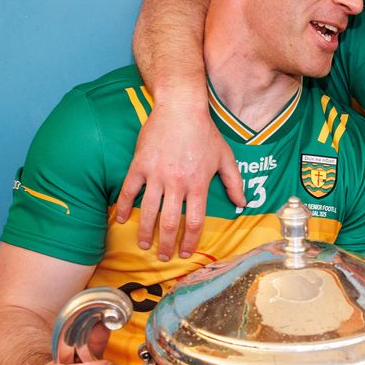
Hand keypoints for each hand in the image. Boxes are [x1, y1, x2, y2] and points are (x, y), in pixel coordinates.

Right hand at [114, 93, 244, 260]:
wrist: (180, 107)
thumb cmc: (205, 132)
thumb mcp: (225, 157)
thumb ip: (234, 182)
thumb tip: (242, 204)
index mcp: (198, 184)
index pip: (193, 221)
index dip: (190, 241)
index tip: (186, 252)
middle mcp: (176, 183)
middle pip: (169, 222)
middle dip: (167, 243)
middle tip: (164, 257)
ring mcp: (156, 174)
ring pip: (148, 210)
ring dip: (145, 231)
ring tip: (144, 245)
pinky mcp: (140, 164)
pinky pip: (128, 190)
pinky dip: (123, 206)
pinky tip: (122, 220)